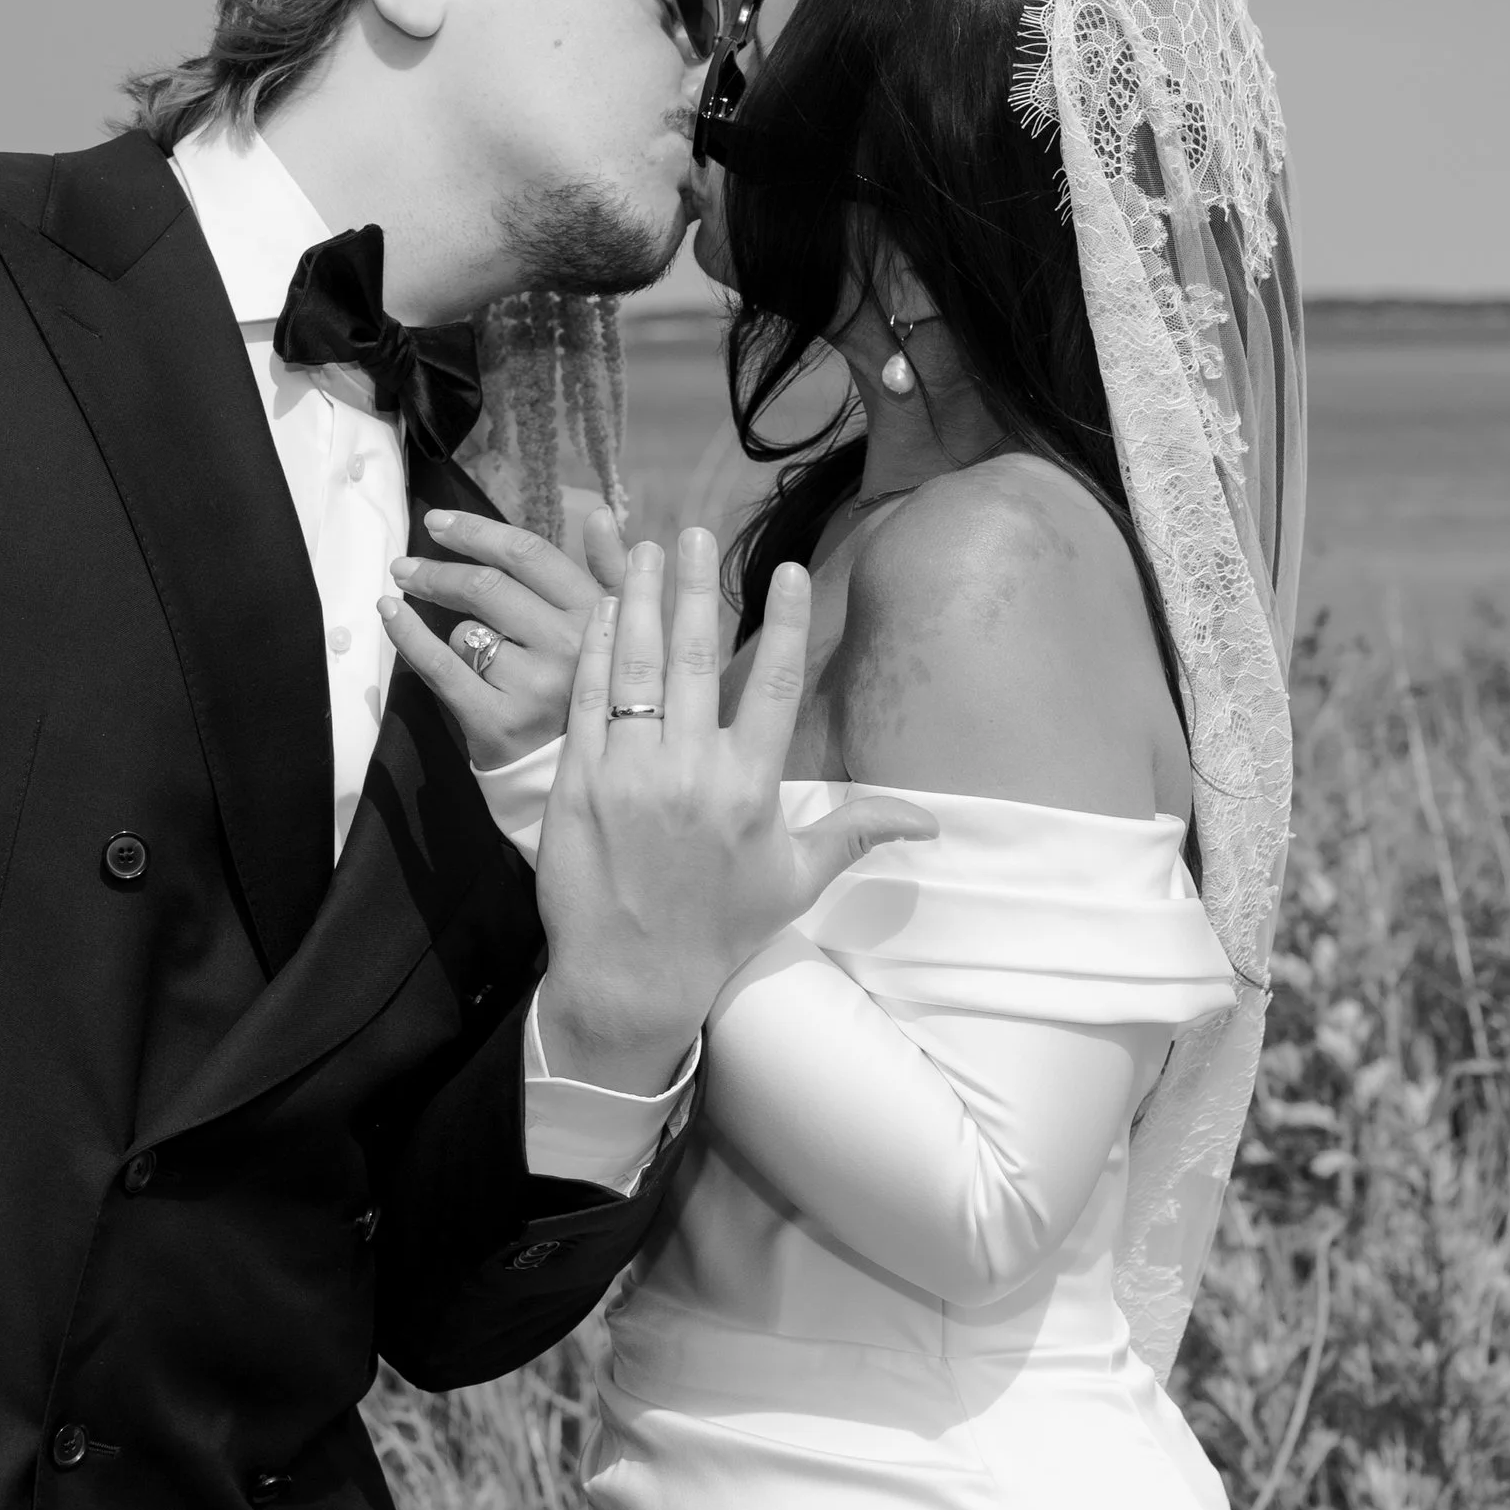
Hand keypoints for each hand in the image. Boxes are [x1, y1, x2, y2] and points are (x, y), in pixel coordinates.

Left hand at [378, 504, 628, 767]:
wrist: (572, 769)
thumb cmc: (588, 687)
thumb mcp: (617, 627)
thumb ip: (608, 569)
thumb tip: (600, 515)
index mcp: (597, 613)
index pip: (529, 555)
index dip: (477, 531)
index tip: (438, 523)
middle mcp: (571, 647)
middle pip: (487, 587)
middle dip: (437, 570)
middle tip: (405, 566)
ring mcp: (535, 687)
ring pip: (465, 632)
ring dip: (448, 628)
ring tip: (455, 640)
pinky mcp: (498, 722)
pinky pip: (441, 667)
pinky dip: (409, 637)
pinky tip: (389, 613)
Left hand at [533, 525, 937, 1092]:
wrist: (631, 977)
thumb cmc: (718, 930)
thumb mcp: (795, 882)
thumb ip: (856, 833)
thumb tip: (931, 821)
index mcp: (750, 788)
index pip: (772, 686)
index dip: (783, 624)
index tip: (787, 571)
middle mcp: (690, 770)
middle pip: (693, 657)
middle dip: (694, 587)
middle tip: (694, 532)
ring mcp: (628, 772)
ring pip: (634, 666)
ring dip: (638, 599)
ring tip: (642, 550)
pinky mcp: (578, 782)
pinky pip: (587, 699)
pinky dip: (594, 650)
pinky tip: (601, 610)